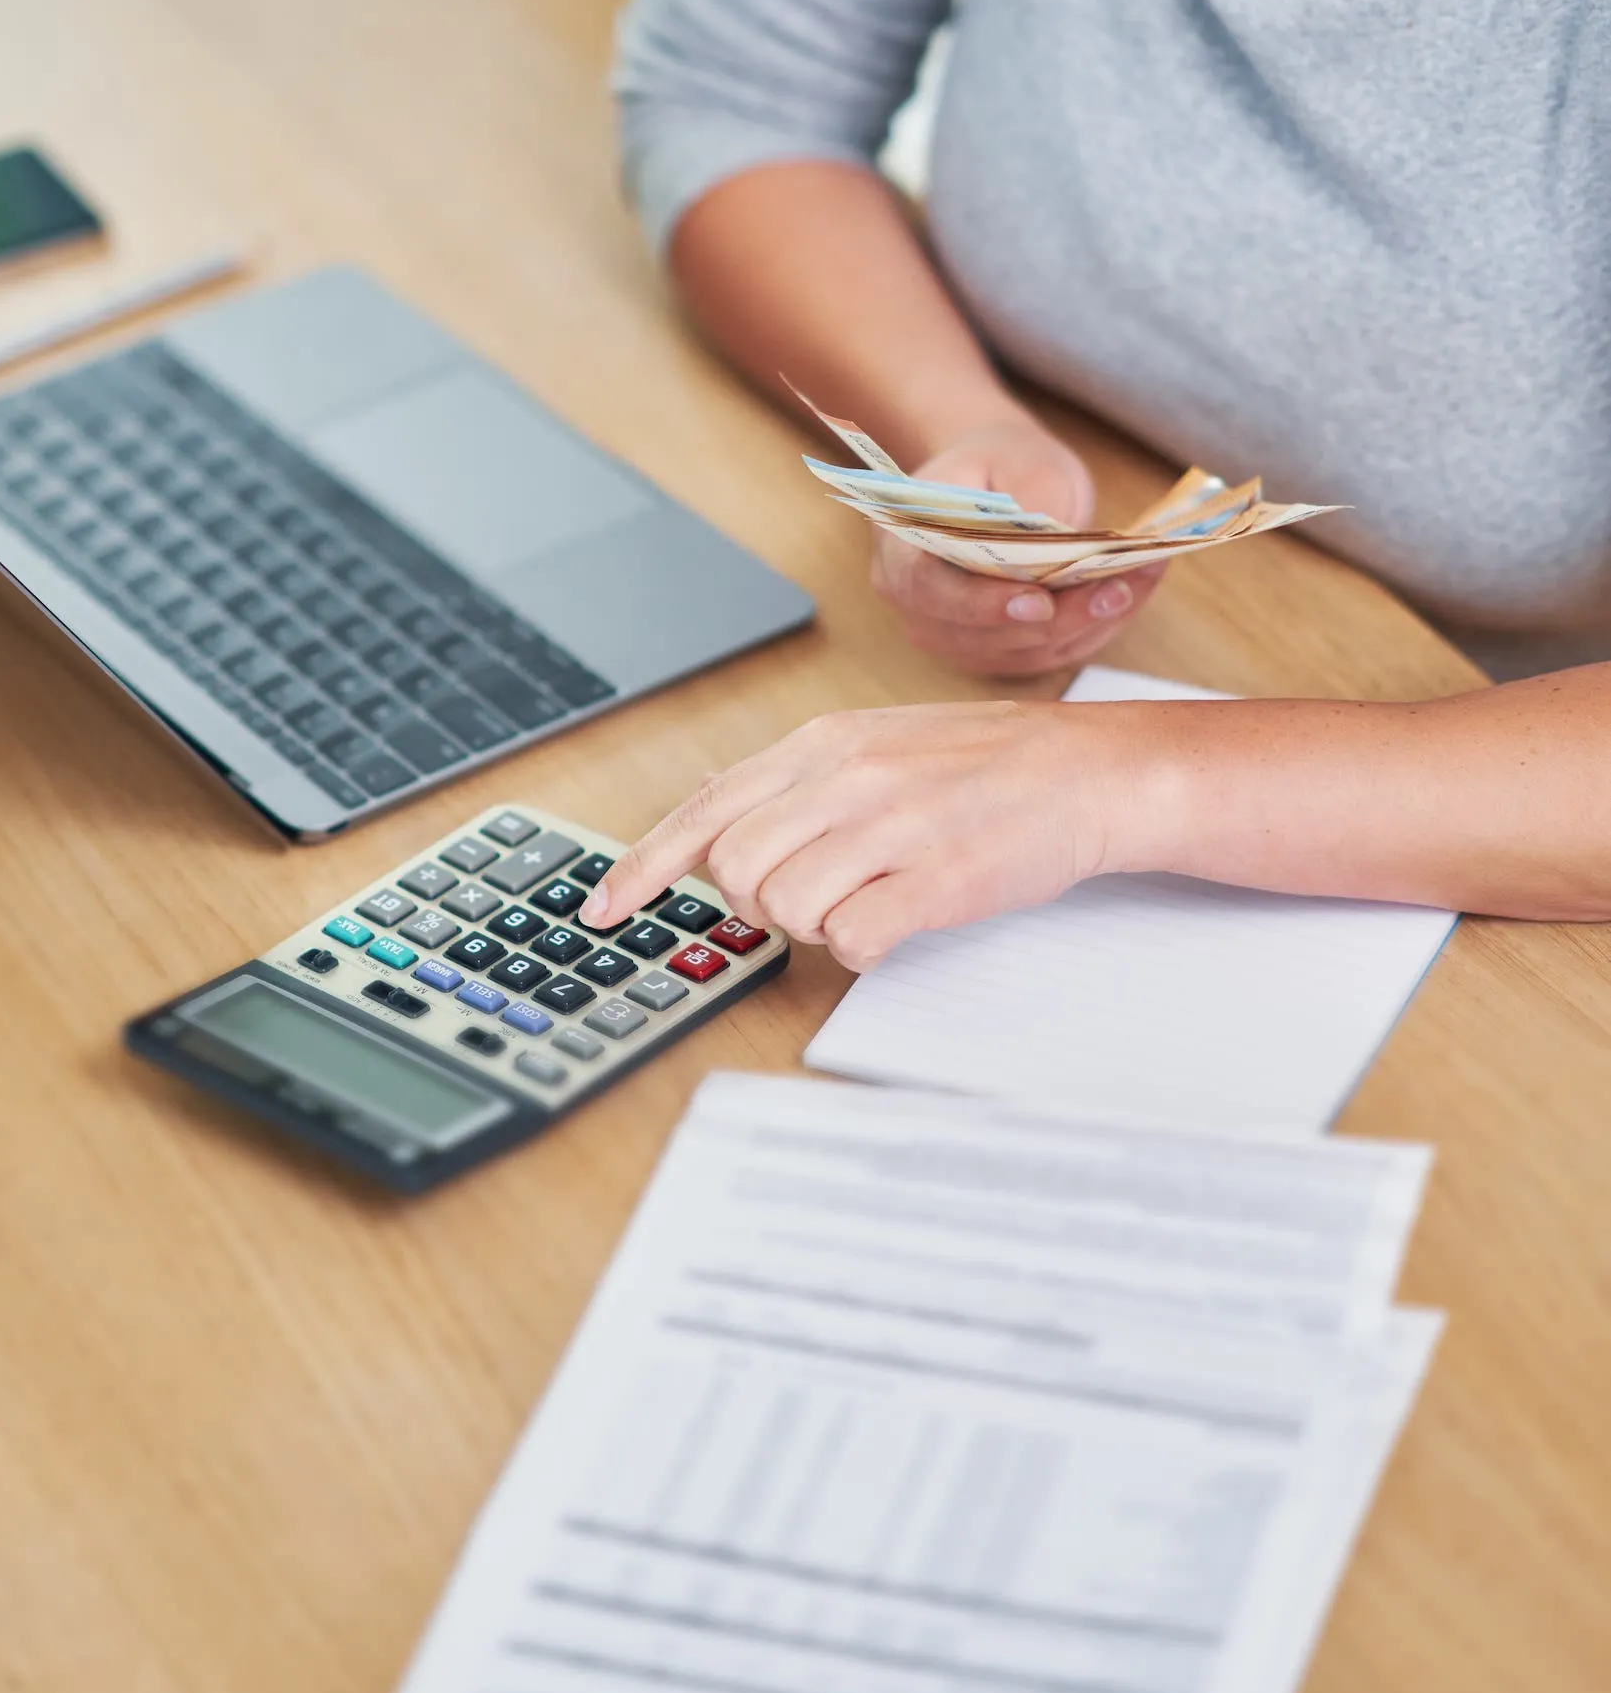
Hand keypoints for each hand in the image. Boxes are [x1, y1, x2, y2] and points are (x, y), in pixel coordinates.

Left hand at [586, 698, 1162, 968]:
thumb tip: (709, 812)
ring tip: (873, 896)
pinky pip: (852, 940)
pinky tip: (899, 921)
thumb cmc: (983, 768)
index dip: (643, 866)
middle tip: (821, 891)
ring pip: (786, 908)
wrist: (1090, 773)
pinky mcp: (936, 880)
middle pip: (735, 869)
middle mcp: (846, 779)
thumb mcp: (875, 746)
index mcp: (823, 745)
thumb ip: (794, 781)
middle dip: (761, 900)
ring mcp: (891, 828)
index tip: (602, 909)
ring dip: (819, 923)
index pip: (705, 808)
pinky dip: (864, 947)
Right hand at [873, 417, 1163, 676]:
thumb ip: (1030, 498)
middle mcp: (922, 610)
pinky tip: (1134, 591)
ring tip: (1140, 579)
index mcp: (902, 553)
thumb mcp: (1013, 459)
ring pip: (1031, 649)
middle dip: (1062, 615)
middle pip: (990, 634)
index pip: (933, 592)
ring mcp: (960, 640)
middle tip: (1118, 586)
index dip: (985, 603)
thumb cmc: (996, 464)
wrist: (990, 481)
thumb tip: (1065, 541)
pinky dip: (1098, 625)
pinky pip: (1053, 652)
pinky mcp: (1002, 653)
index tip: (1040, 601)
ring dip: (1091, 621)